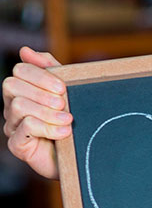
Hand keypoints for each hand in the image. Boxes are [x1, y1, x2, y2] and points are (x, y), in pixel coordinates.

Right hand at [2, 46, 69, 179]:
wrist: (82, 157)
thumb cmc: (74, 122)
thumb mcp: (67, 91)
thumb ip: (50, 69)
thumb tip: (25, 50)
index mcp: (24, 90)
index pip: (20, 70)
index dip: (40, 75)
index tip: (63, 87)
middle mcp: (13, 106)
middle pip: (12, 85)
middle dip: (41, 92)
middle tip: (65, 104)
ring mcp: (12, 126)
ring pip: (18, 106)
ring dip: (48, 112)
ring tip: (68, 120)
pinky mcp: (17, 145)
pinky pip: (26, 127)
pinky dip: (48, 127)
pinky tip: (65, 132)